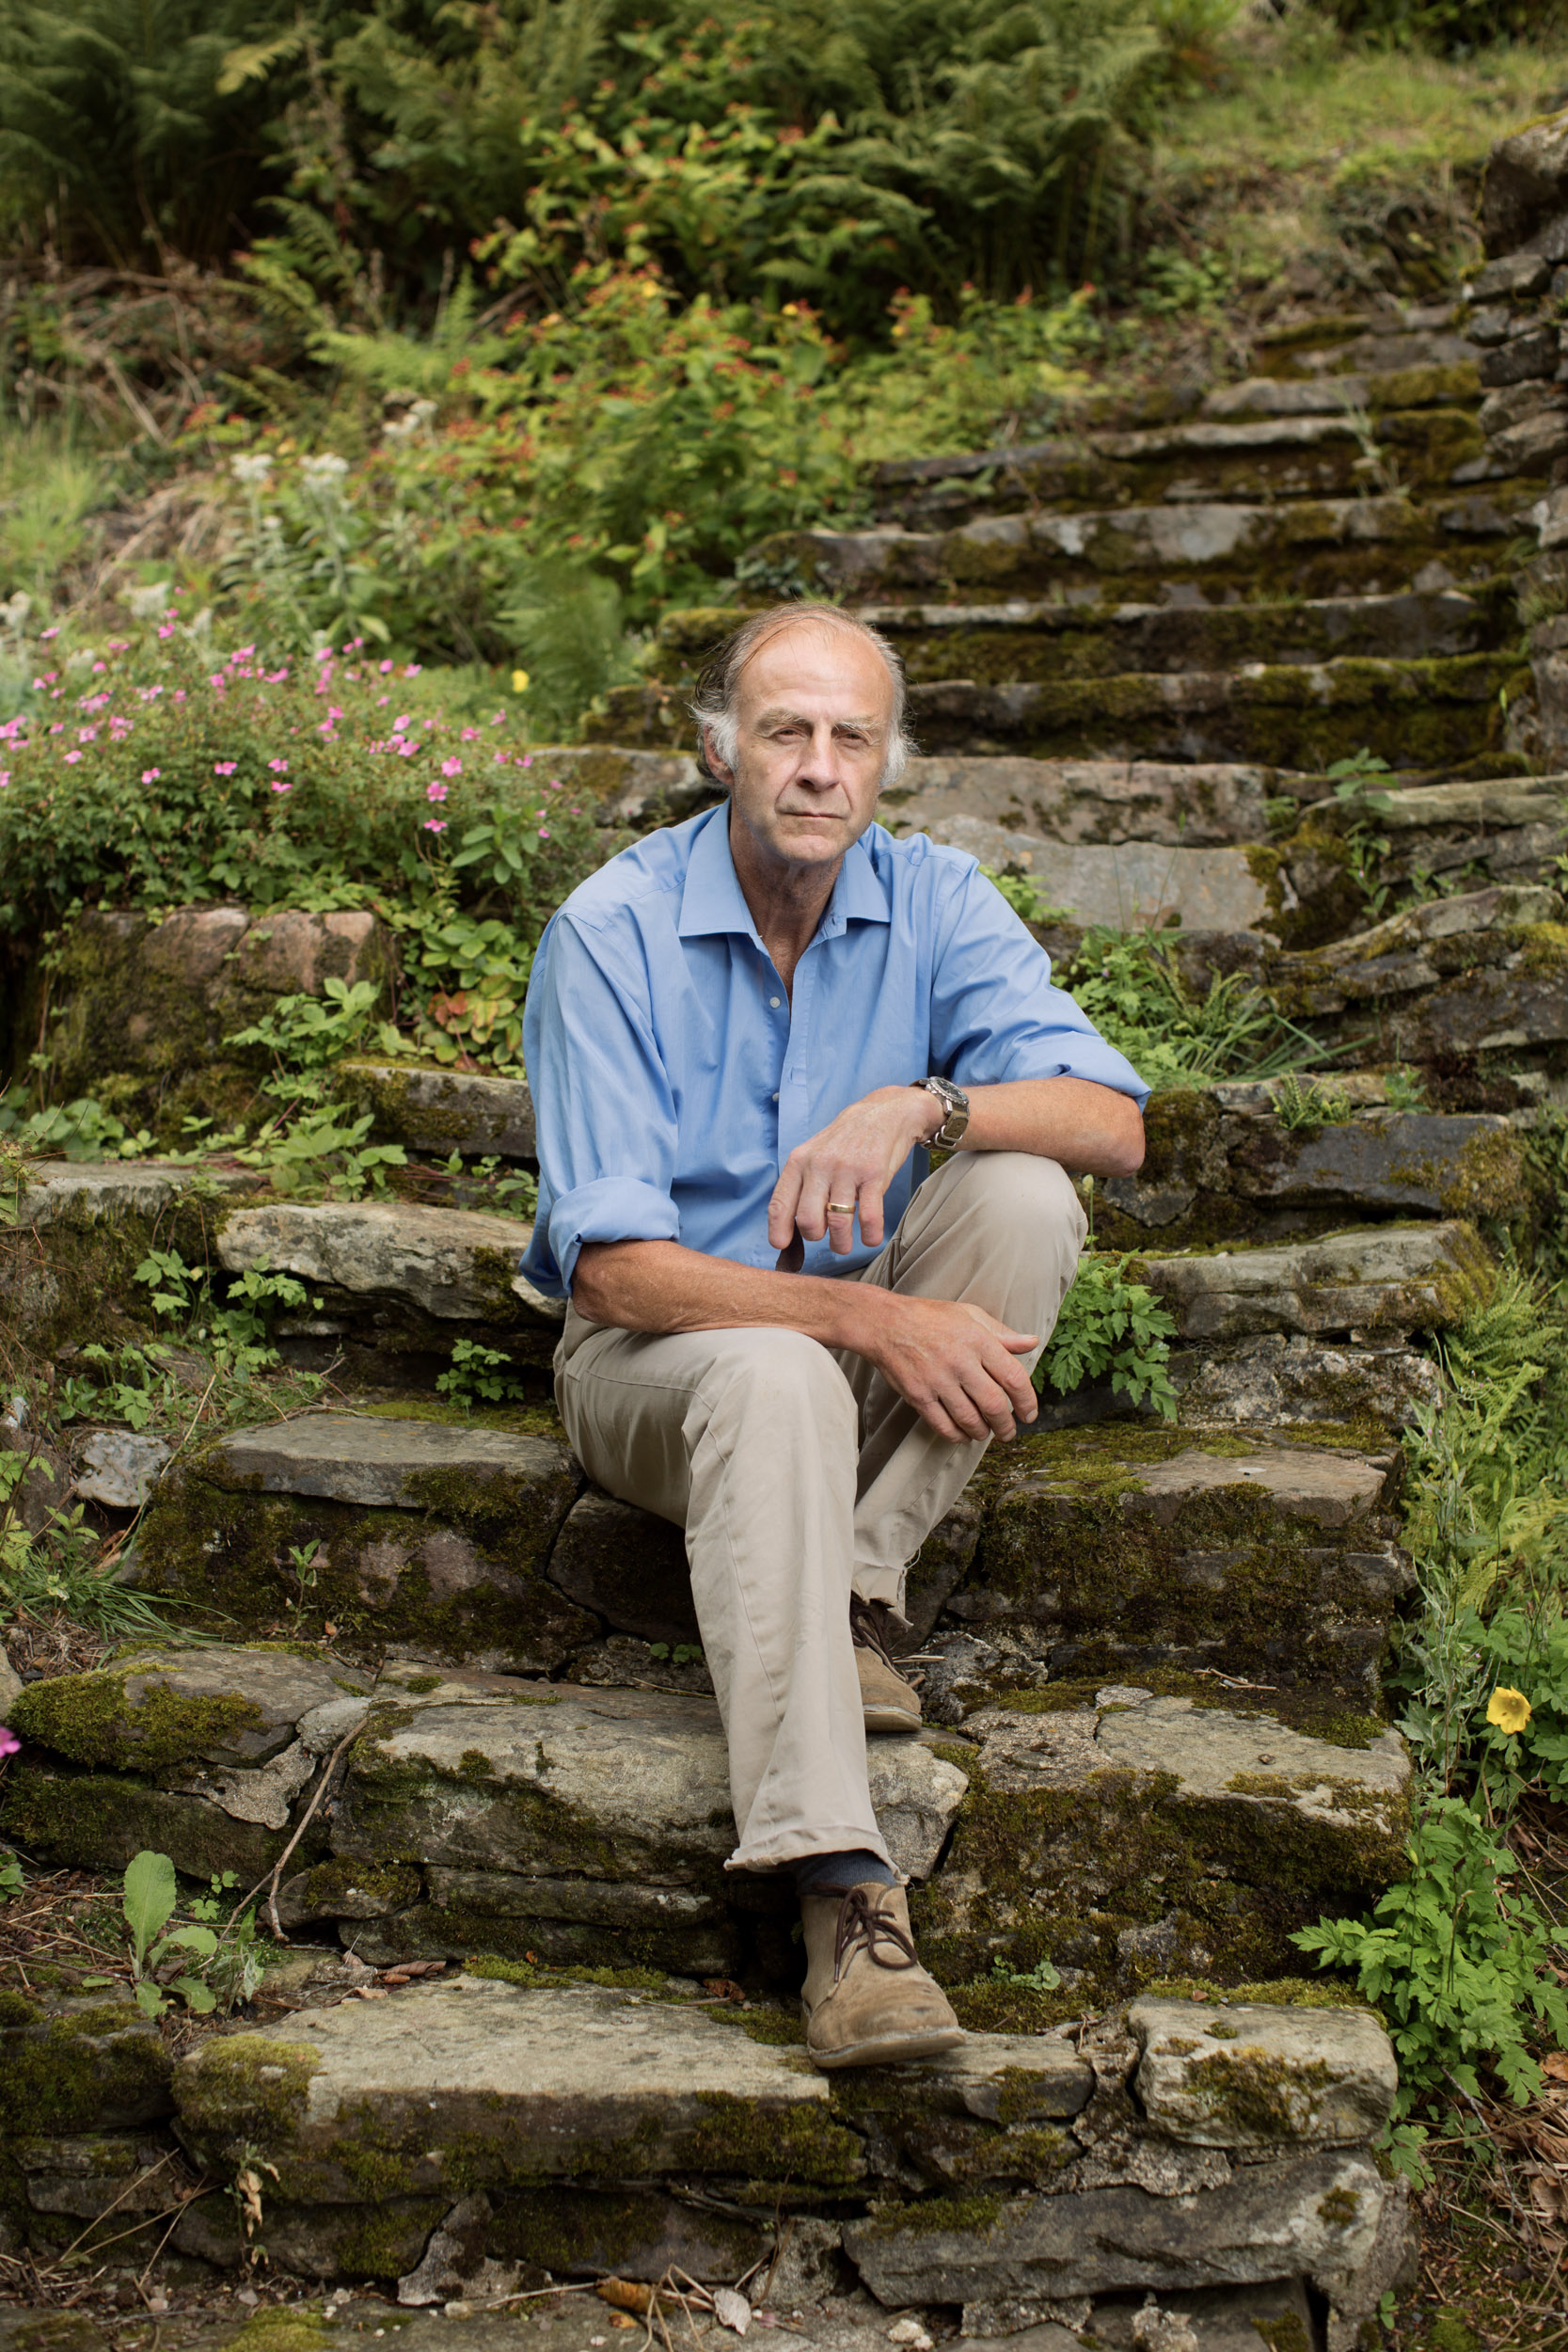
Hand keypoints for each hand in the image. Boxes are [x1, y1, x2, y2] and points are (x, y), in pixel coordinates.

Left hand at [768, 1086, 939, 1256]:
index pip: (780, 1204)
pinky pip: (869, 1217)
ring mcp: (847, 1170)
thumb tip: (790, 1227)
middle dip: (816, 1238)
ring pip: (838, 1223)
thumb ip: (801, 1185)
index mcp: (799, 1161)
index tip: (782, 1245)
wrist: (884, 1114)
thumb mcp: (814, 1154)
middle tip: (825, 1236)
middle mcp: (820, 1165)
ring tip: (845, 1245)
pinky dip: (870, 1236)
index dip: (778, 1231)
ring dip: (842, 1244)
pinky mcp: (874, 1175)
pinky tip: (870, 1238)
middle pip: (808, 1221)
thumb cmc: (845, 1142)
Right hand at [858, 1291, 1039, 1442]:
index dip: (1027, 1401)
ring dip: (983, 1433)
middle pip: (994, 1404)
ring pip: (970, 1419)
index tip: (1029, 1414)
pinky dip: (957, 1436)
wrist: (884, 1323)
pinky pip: (943, 1425)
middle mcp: (960, 1361)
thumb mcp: (970, 1315)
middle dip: (1006, 1425)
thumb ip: (1003, 1333)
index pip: (1013, 1377)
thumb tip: (1032, 1343)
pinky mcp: (918, 1394)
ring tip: (986, 1433)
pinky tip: (963, 1435)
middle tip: (1009, 1432)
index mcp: (978, 1340)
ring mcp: (937, 1380)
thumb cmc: (930, 1317)